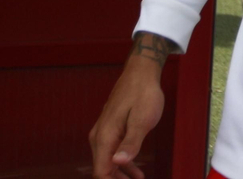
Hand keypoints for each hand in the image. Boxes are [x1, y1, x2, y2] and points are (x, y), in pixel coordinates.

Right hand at [89, 34, 173, 178]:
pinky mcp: (110, 128)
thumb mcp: (143, 120)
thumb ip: (131, 143)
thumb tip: (117, 162)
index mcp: (105, 137)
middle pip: (102, 168)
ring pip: (107, 160)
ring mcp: (103, 132)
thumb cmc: (143, 94)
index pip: (101, 171)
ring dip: (120, 174)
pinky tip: (134, 169)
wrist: (141, 73)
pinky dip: (122, 162)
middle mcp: (99, 137)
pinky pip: (112, 150)